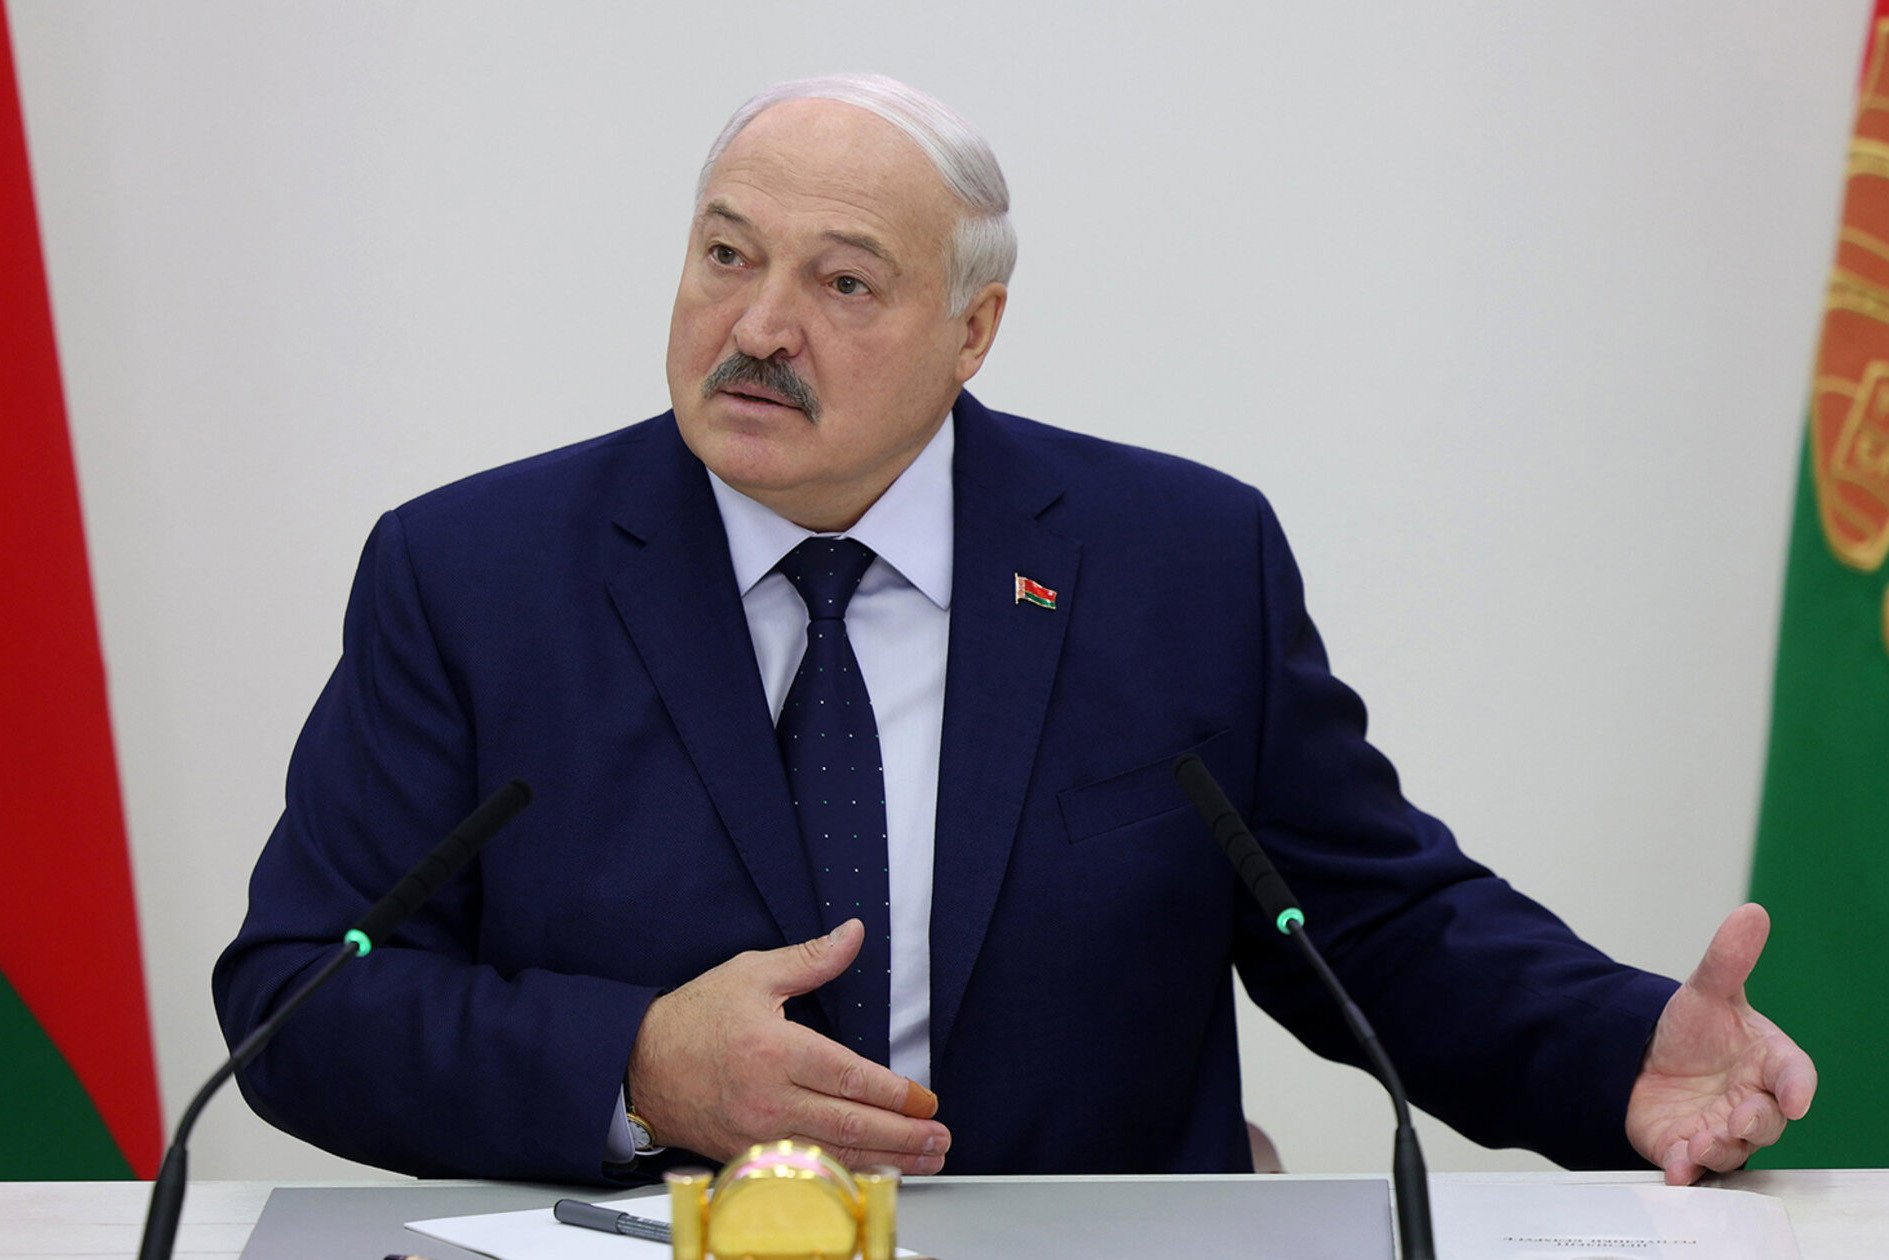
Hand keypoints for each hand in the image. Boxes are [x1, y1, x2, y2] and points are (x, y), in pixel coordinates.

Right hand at [626, 919, 949, 1173]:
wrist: (639, 1067)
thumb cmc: (693, 1019)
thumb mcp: (752, 974)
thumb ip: (810, 959)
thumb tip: (853, 934)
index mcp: (775, 1051)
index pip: (849, 1077)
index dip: (894, 1093)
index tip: (924, 1098)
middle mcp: (769, 1099)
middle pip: (851, 1124)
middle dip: (903, 1135)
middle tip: (939, 1135)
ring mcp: (758, 1134)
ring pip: (834, 1155)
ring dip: (886, 1160)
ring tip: (924, 1158)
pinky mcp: (748, 1156)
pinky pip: (807, 1169)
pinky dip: (847, 1174)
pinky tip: (875, 1172)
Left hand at [1626, 903, 1816, 1183]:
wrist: (1642, 1056)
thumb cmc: (1690, 1030)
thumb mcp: (1705, 992)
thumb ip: (1729, 959)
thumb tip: (1752, 912)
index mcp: (1767, 1062)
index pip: (1794, 1074)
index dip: (1798, 1086)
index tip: (1796, 1096)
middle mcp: (1751, 1100)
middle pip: (1769, 1121)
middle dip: (1756, 1122)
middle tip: (1737, 1118)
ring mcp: (1721, 1129)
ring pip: (1734, 1150)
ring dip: (1720, 1149)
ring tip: (1700, 1142)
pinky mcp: (1686, 1148)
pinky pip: (1694, 1168)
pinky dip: (1686, 1170)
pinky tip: (1675, 1167)